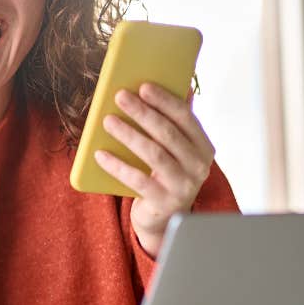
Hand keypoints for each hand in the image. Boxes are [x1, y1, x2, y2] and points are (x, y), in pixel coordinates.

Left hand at [94, 83, 214, 256]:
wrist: (162, 218)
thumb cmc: (165, 175)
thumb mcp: (174, 150)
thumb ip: (174, 122)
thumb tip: (175, 86)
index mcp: (203, 147)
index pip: (186, 118)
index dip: (165, 101)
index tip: (143, 86)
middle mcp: (199, 166)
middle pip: (168, 133)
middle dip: (143, 113)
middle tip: (120, 97)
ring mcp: (183, 186)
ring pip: (154, 154)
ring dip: (129, 134)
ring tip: (108, 121)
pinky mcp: (164, 203)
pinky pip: (137, 180)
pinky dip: (117, 166)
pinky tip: (100, 154)